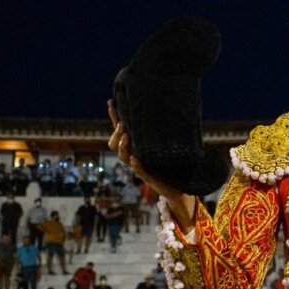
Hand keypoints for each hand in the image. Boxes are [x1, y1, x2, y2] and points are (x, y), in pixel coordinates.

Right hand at [107, 99, 195, 228]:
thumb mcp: (165, 144)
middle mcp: (134, 155)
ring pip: (123, 156)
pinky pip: (139, 170)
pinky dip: (136, 164)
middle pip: (114, 144)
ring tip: (127, 136)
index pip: (120, 131)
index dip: (114, 117)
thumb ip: (163, 129)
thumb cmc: (170, 164)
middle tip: (123, 124)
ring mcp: (139, 166)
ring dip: (124, 145)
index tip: (111, 102)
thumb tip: (169, 105)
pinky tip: (135, 158)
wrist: (178, 187)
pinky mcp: (148, 177)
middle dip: (117, 133)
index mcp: (136, 146)